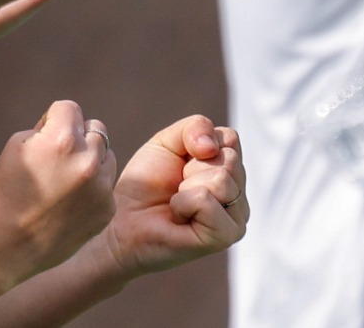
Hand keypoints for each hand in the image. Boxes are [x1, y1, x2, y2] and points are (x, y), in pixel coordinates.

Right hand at [0, 100, 117, 291]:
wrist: (10, 242)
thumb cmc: (7, 191)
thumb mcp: (16, 147)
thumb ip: (45, 130)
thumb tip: (65, 126)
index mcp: (62, 140)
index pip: (69, 108)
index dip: (53, 118)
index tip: (43, 133)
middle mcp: (88, 159)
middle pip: (95, 128)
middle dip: (77, 135)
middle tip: (56, 155)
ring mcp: (102, 186)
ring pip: (107, 154)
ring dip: (90, 158)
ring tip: (65, 177)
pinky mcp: (108, 208)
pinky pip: (107, 183)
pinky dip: (93, 185)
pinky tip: (70, 199)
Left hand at [100, 115, 247, 277]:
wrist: (123, 219)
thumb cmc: (146, 183)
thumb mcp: (167, 143)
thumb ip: (194, 128)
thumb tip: (211, 148)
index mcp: (230, 169)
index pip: (230, 138)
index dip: (196, 143)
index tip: (180, 162)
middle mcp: (240, 193)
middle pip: (228, 158)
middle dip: (191, 166)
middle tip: (178, 186)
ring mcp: (237, 216)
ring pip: (220, 179)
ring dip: (186, 187)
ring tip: (178, 201)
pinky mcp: (227, 235)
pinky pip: (206, 200)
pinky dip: (183, 203)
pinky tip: (178, 216)